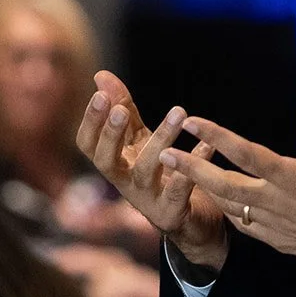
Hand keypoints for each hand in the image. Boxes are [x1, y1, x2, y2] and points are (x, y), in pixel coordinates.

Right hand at [76, 70, 228, 267]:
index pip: (88, 145)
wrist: (189, 221)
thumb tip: (100, 75)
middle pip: (106, 162)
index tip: (100, 95)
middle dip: (111, 135)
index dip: (91, 122)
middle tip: (121, 110)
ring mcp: (146, 201)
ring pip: (146, 171)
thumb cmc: (160, 173)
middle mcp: (124, 183)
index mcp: (115, 163)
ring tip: (178, 111)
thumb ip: (122, 108)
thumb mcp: (139, 140)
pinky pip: (181, 188)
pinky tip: (207, 142)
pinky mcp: (171, 213)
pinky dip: (194, 163)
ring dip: (161, 139)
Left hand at [159, 71, 295, 286]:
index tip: (191, 122)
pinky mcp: (281, 243)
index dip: (216, 137)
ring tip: (180, 173)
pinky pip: (244, 228)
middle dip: (191, 169)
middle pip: (225, 185)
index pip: (247, 154)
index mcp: (295, 179)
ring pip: (230, 208)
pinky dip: (225, 212)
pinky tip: (218, 202)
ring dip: (203, 189)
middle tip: (162, 154)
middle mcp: (279, 204)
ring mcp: (277, 227)